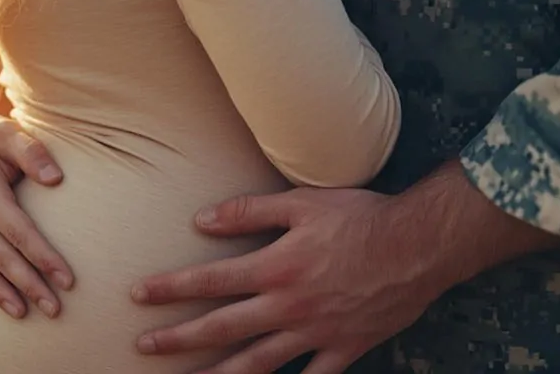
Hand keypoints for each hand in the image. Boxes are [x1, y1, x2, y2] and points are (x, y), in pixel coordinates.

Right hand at [0, 111, 73, 318]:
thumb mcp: (5, 132)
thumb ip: (31, 151)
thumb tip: (55, 178)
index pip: (19, 232)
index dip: (43, 257)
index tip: (67, 279)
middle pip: (1, 258)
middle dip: (29, 285)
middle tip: (55, 309)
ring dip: (0, 294)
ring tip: (23, 314)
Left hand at [130, 163, 559, 373]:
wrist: (420, 245)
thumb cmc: (361, 216)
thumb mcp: (303, 201)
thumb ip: (250, 211)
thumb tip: (201, 219)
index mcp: (276, 267)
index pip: (210, 281)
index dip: (171, 288)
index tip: (139, 295)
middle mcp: (289, 305)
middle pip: (223, 328)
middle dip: (179, 339)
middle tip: (144, 346)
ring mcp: (316, 332)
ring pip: (258, 362)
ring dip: (219, 372)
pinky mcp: (345, 348)